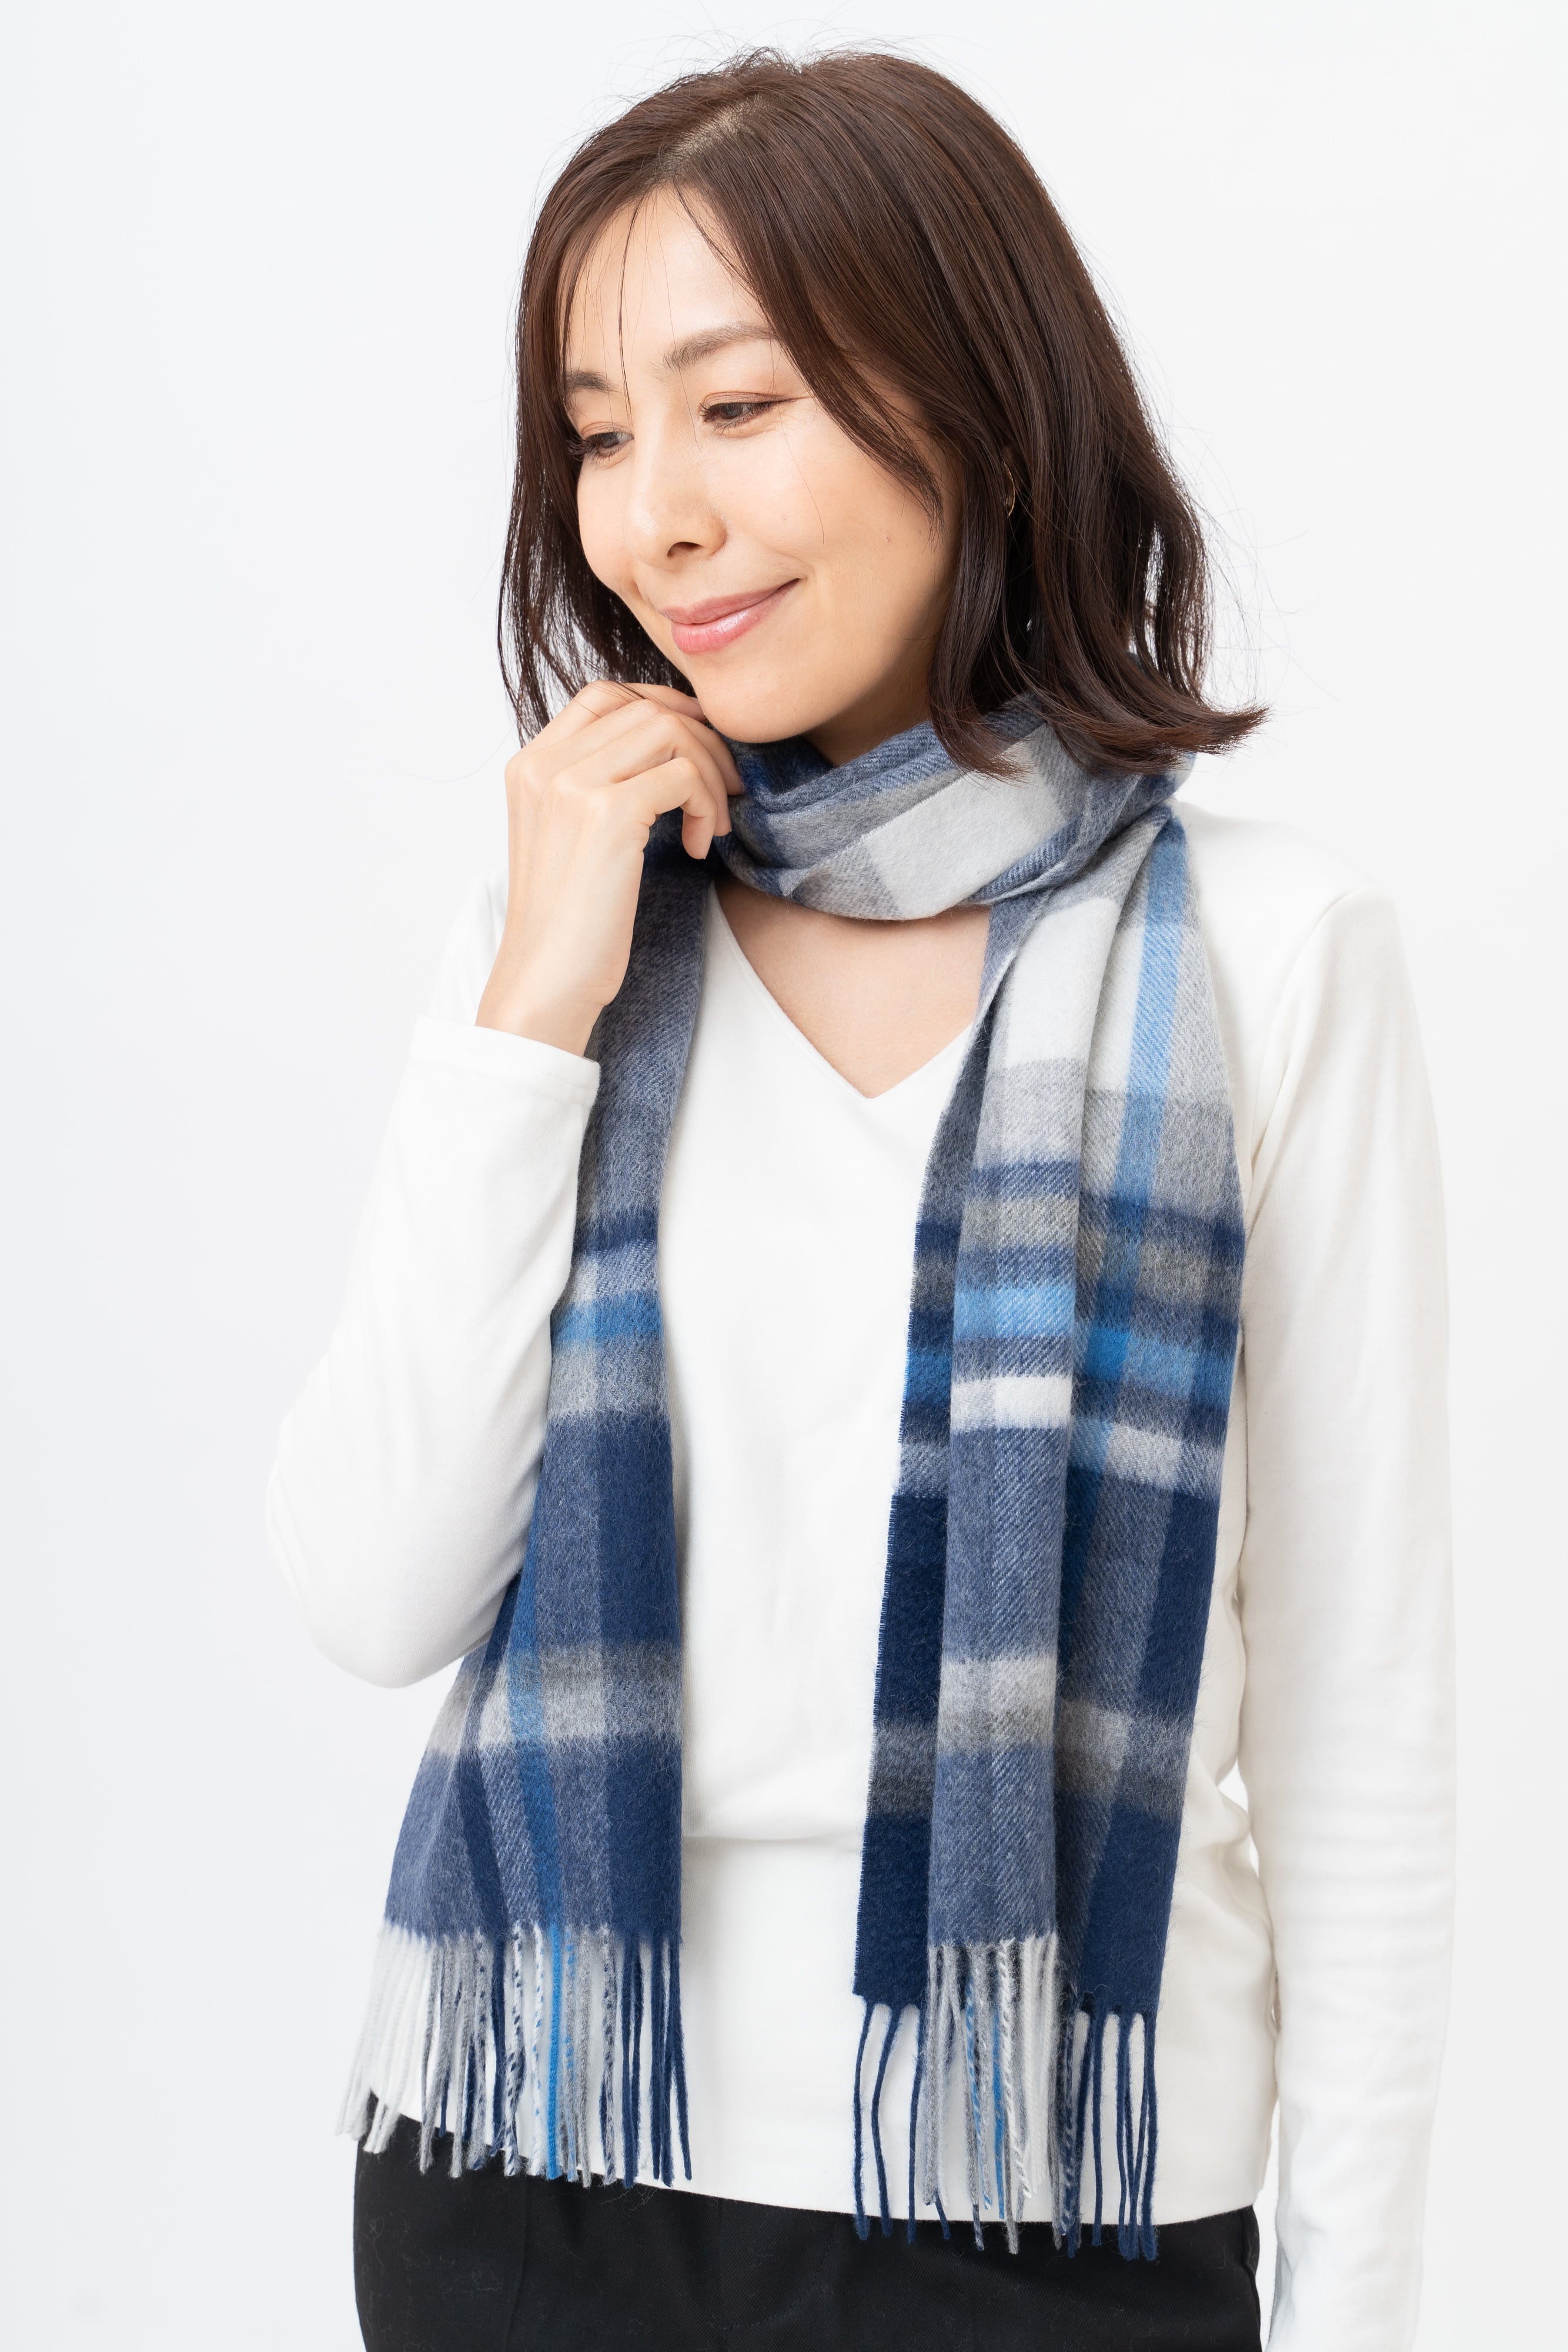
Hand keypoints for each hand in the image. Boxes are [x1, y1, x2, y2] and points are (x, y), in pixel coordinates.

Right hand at [476, 681, 742, 1055]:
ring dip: (710, 773)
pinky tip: (699, 847)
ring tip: (712, 825)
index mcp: (530, 765)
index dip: (664, 709)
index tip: (697, 750)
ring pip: (670, 731)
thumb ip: (598, 786)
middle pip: (645, 707)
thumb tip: (671, 748)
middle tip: (725, 790)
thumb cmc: (569, 924)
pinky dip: (707, 805)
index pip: (604, 695)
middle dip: (701, 742)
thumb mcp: (572, 838)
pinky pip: (683, 775)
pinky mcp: (606, 814)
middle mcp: (543, 764)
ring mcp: (571, 784)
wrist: (545, 983)